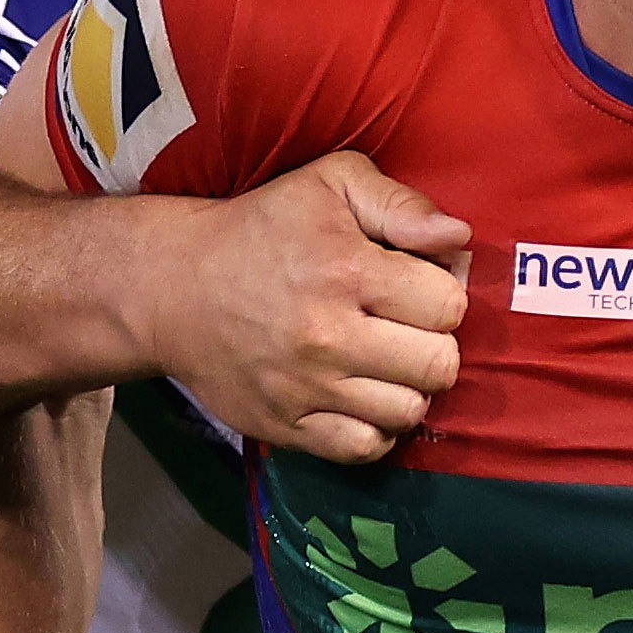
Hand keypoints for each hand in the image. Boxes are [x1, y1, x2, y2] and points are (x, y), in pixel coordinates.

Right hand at [127, 151, 471, 462]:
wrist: (174, 287)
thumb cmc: (261, 229)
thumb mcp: (329, 183)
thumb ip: (400, 203)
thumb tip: (458, 237)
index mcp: (346, 269)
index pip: (447, 306)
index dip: (442, 293)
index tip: (417, 287)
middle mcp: (327, 335)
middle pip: (439, 366)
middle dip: (434, 344)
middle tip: (407, 329)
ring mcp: (305, 387)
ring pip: (408, 412)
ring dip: (408, 388)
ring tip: (386, 363)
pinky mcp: (284, 426)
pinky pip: (364, 448)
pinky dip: (375, 429)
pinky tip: (363, 397)